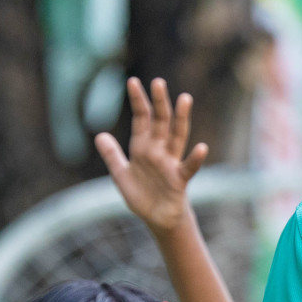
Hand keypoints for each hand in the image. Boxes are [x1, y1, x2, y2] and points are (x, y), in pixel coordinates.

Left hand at [95, 78, 208, 234]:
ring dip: (181, 119)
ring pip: (176, 137)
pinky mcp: (179, 180)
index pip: (141, 119)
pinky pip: (188, 167)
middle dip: (159, 103)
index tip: (132, 81)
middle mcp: (158, 151)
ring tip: (185, 99)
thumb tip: (99, 134)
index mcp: (143, 147)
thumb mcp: (121, 175)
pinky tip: (201, 148)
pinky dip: (195, 158)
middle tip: (158, 82)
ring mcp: (170, 163)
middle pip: (160, 122)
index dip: (137, 101)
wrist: (158, 219)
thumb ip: (112, 155)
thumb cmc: (142, 196)